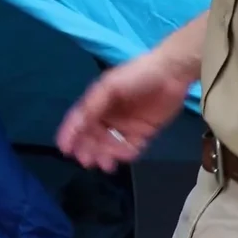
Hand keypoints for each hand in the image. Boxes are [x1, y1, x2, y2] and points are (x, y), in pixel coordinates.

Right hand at [56, 48, 193, 172]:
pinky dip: (127, 152)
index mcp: (97, 102)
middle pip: (93, 136)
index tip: (65, 150)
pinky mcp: (143, 132)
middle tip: (88, 162)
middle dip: (89, 149)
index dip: (70, 135)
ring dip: (106, 154)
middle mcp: (108, 115)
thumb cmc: (137, 74)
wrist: (172, 72)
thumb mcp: (109, 86)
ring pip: (110, 144)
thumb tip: (77, 125)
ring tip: (107, 164)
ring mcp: (125, 124)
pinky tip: (127, 155)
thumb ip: (92, 105)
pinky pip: (131, 146)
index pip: (79, 121)